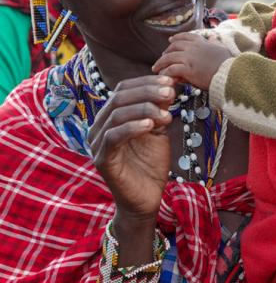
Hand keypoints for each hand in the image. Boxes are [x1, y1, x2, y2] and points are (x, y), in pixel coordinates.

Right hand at [88, 75, 174, 219]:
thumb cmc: (150, 165)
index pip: (123, 89)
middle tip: (170, 93)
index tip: (170, 82)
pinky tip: (150, 125)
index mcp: (111, 117)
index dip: (146, 83)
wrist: (146, 200)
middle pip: (119, 97)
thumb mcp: (157, 132)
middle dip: (147, 92)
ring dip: (144, 109)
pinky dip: (132, 127)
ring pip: (116, 114)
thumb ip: (159, 111)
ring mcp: (97, 142)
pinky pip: (113, 137)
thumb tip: (169, 86)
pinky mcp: (102, 159)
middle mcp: (100, 126)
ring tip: (166, 113)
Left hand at [152, 32, 232, 89]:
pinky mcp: (187, 69)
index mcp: (201, 41)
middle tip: (162, 58)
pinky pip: (171, 70)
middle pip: (173, 47)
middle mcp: (192, 47)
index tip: (170, 40)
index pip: (185, 37)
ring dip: (161, 63)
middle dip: (166, 52)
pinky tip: (162, 77)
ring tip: (156, 69)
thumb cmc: (228, 63)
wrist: (229, 73)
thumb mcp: (222, 48)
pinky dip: (165, 73)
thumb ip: (215, 42)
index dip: (176, 38)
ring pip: (169, 58)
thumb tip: (213, 37)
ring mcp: (189, 58)